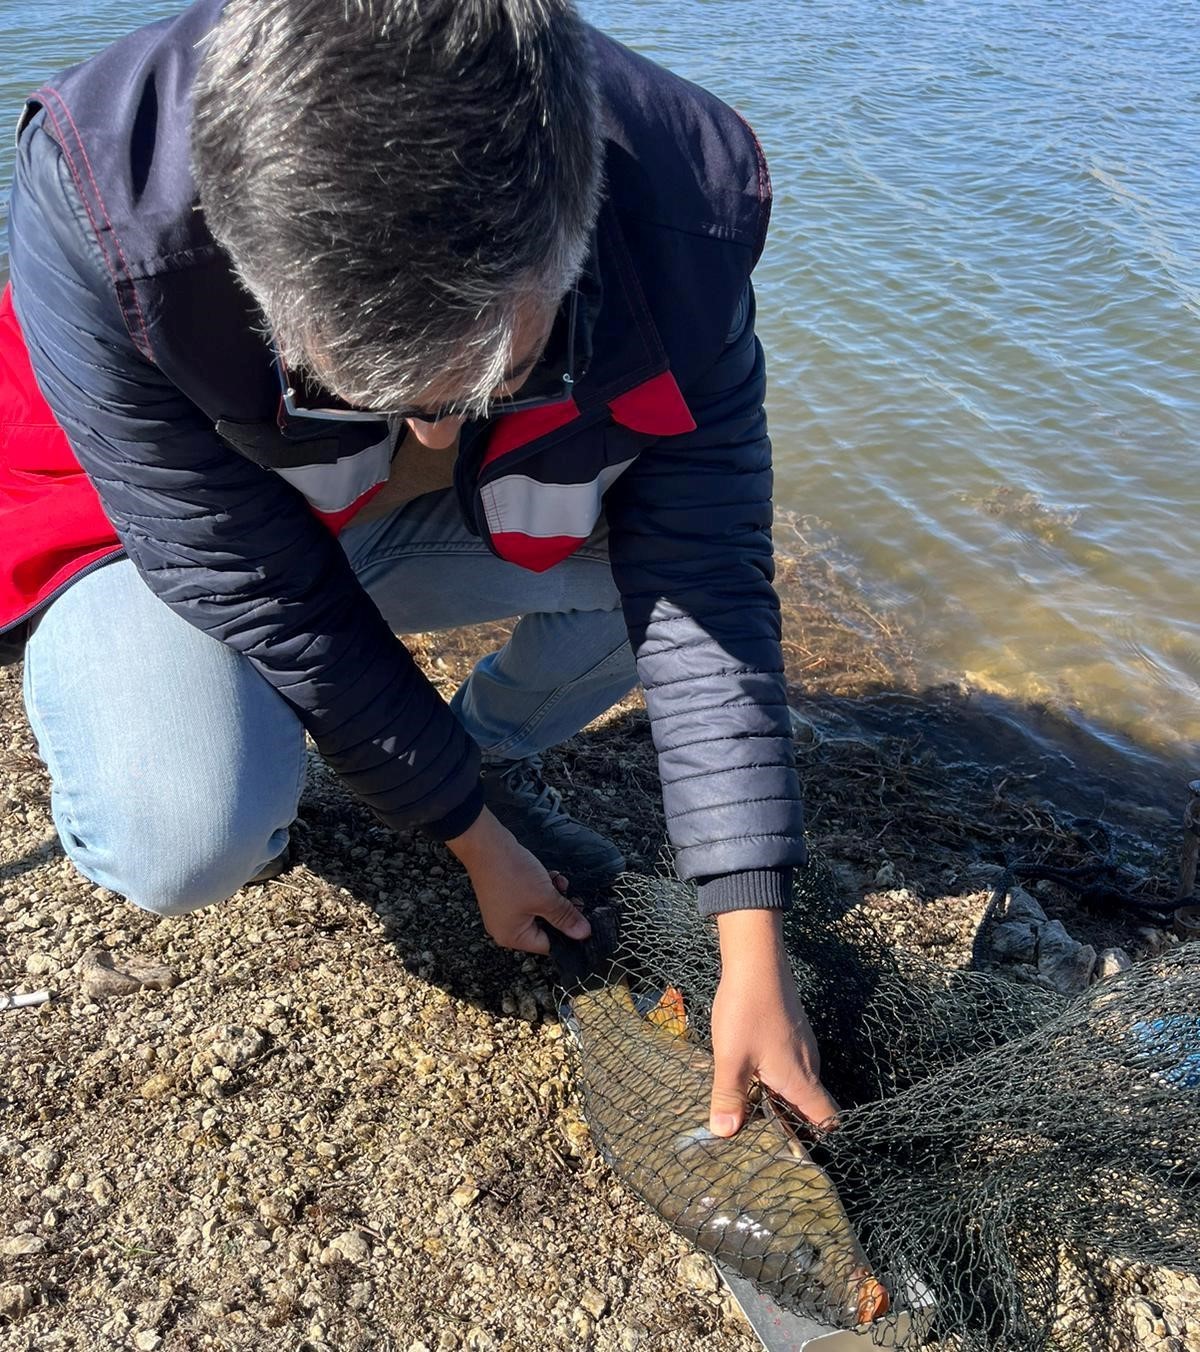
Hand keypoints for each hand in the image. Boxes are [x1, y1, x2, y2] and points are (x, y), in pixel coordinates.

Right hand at [446, 807, 590, 954]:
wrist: (487, 845)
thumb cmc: (510, 873)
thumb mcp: (545, 897)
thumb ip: (565, 917)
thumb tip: (582, 933)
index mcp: (512, 937)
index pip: (549, 945)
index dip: (568, 933)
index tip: (583, 921)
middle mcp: (505, 928)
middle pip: (545, 927)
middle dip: (560, 910)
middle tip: (572, 898)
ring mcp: (504, 911)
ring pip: (540, 910)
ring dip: (553, 896)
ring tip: (558, 882)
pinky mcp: (506, 895)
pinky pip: (530, 898)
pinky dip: (542, 889)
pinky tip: (549, 876)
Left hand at [709, 910, 839, 1136]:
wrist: (757, 960)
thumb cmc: (747, 1010)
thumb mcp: (731, 1058)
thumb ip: (729, 1098)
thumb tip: (724, 1134)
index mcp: (801, 1079)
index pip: (829, 1120)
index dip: (821, 1142)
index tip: (801, 1156)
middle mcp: (809, 1065)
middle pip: (810, 1107)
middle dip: (790, 1125)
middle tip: (761, 1140)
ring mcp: (802, 1047)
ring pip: (797, 1085)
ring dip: (778, 1100)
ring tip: (749, 1110)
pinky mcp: (792, 1032)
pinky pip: (790, 1065)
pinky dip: (774, 1078)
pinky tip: (749, 1074)